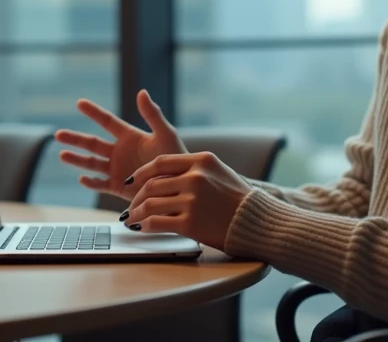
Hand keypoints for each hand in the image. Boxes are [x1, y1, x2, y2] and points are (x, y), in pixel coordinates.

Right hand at [55, 89, 186, 201]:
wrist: (180, 185)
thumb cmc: (176, 157)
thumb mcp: (165, 134)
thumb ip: (152, 115)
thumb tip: (141, 91)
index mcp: (129, 137)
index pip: (107, 121)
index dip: (94, 112)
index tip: (79, 102)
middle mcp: (120, 152)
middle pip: (92, 144)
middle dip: (75, 139)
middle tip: (59, 134)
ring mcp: (118, 170)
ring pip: (92, 164)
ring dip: (77, 160)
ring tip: (62, 155)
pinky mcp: (119, 187)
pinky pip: (101, 184)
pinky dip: (91, 183)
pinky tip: (82, 179)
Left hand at [121, 152, 252, 250]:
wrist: (256, 222)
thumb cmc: (237, 198)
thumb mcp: (218, 172)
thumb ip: (193, 169)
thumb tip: (161, 177)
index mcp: (201, 160)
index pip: (161, 163)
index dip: (141, 173)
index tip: (131, 181)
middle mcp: (195, 177)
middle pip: (151, 185)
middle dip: (136, 198)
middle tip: (130, 206)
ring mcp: (192, 200)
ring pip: (150, 204)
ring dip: (136, 213)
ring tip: (132, 219)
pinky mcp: (190, 223)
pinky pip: (157, 223)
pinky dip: (145, 226)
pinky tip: (142, 228)